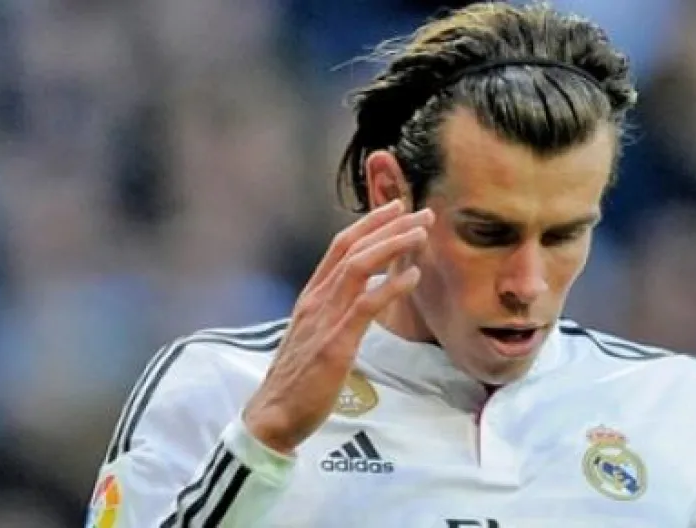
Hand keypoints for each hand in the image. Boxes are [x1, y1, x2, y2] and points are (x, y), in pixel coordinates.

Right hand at [244, 200, 432, 454]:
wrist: (273, 415)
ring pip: (359, 267)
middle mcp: (316, 300)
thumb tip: (362, 299)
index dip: (369, 223)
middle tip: (422, 213)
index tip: (395, 208)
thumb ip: (334, 313)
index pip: (339, 247)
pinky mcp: (335, 344)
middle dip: (388, 226)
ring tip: (421, 234)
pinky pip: (365, 306)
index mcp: (311, 297)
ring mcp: (324, 320)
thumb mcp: (314, 335)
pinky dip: (391, 286)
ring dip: (393, 246)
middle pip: (353, 248)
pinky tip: (413, 276)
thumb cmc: (297, 380)